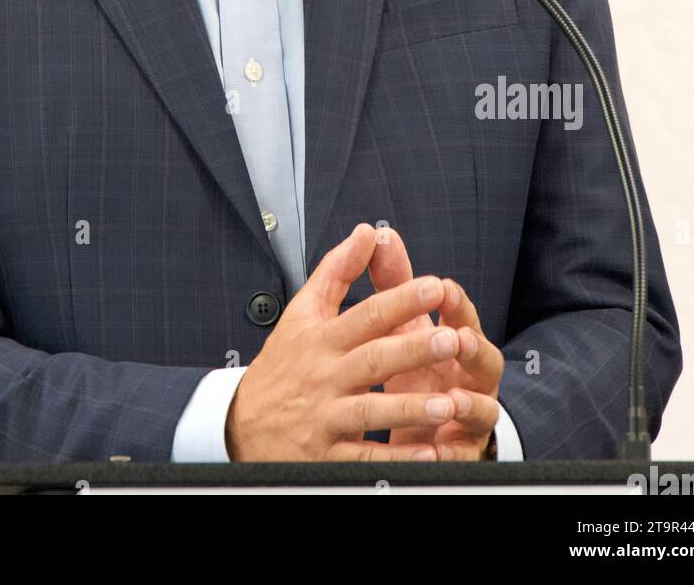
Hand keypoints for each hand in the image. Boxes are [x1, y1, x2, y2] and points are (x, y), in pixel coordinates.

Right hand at [225, 224, 475, 460]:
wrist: (241, 426)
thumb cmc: (282, 365)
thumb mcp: (301, 312)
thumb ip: (337, 271)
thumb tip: (366, 233)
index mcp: (321, 339)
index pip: (366, 315)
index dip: (400, 300)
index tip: (435, 287)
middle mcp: (324, 376)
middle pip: (374, 359)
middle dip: (414, 350)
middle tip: (452, 339)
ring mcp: (325, 417)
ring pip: (371, 411)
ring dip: (411, 407)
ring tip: (450, 403)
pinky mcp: (325, 456)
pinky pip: (363, 458)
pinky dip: (393, 459)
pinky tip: (425, 453)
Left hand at [367, 227, 503, 460]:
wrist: (419, 428)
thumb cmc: (414, 367)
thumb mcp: (402, 324)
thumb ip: (393, 282)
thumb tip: (381, 235)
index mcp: (456, 341)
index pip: (462, 317)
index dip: (456, 303)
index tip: (443, 288)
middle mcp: (470, 376)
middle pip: (483, 359)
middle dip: (471, 347)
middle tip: (456, 338)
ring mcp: (470, 416)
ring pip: (482, 408)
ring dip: (469, 402)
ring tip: (452, 398)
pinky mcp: (460, 452)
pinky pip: (461, 454)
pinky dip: (451, 451)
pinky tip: (437, 449)